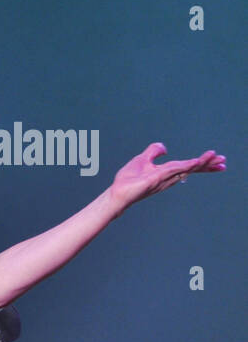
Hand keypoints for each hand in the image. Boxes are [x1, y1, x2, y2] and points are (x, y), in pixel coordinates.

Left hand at [109, 143, 224, 208]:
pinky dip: (190, 164)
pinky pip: (177, 169)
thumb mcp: (141, 160)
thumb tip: (164, 147)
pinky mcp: (159, 178)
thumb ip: (153, 152)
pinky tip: (199, 161)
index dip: (201, 163)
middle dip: (208, 166)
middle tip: (224, 163)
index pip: (187, 166)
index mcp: (166, 172)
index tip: (216, 159)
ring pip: (189, 168)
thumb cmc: (127, 180)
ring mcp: (165, 178)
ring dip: (204, 163)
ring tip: (218, 159)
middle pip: (192, 169)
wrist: (117, 193)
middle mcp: (169, 177)